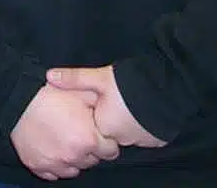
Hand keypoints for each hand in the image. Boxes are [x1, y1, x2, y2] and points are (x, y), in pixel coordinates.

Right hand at [10, 84, 119, 180]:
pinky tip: (53, 149)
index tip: (98, 133)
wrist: (15, 100)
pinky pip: (53, 173)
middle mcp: (74, 156)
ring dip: (74, 158)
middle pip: (92, 161)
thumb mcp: (79, 92)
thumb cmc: (47, 95)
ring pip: (74, 169)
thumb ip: (99, 104)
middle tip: (79, 133)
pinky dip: (55, 164)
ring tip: (66, 140)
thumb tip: (109, 109)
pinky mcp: (38, 166)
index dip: (106, 141)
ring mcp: (55, 164)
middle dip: (90, 149)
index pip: (111, 152)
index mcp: (88, 139)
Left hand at [45, 66, 167, 148]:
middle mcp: (122, 139)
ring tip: (131, 103)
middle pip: (111, 131)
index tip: (101, 102)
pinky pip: (144, 135)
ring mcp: (141, 141)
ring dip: (128, 122)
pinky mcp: (156, 140)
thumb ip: (74, 79)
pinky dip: (143, 126)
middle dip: (111, 118)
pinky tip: (144, 110)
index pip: (94, 127)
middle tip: (117, 100)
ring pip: (128, 133)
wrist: (167, 86)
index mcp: (104, 127)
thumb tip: (49, 76)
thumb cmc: (130, 84)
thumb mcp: (99, 78)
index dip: (96, 113)